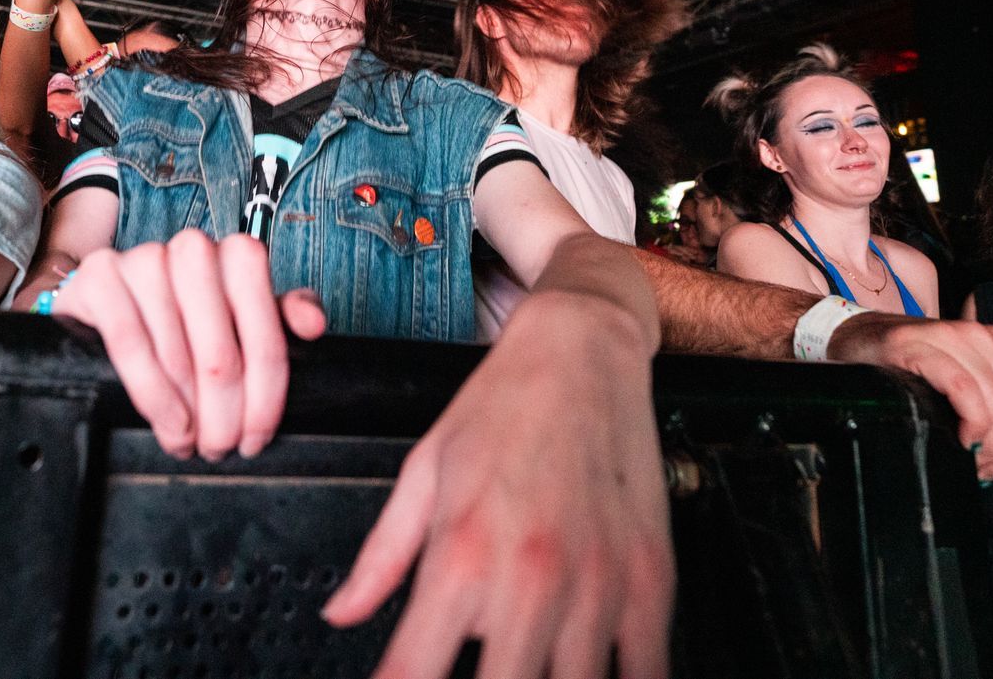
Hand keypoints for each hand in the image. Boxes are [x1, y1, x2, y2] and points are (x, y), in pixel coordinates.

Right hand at [49, 230, 325, 458]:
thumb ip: (284, 315)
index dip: (266, 398)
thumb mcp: (243, 313)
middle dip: (224, 416)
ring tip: (190, 443)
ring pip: (176, 357)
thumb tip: (312, 324)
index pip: (265, 339)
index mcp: (240, 254)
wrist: (114, 293)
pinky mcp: (102, 274)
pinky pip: (130, 344)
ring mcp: (145, 258)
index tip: (257, 436)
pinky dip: (151, 393)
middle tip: (221, 448)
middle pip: (221, 356)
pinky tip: (167, 423)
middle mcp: (195, 249)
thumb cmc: (188, 310)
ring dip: (186, 414)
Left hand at [323, 292, 672, 678]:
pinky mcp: (651, 582)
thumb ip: (382, 557)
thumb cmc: (501, 405)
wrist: (583, 347)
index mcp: (461, 554)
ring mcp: (597, 586)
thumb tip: (341, 613)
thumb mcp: (423, 472)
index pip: (413, 672)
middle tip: (470, 672)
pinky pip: (646, 671)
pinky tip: (585, 671)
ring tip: (527, 665)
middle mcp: (529, 579)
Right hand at [830, 314, 992, 478]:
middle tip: (986, 469)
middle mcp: (987, 338)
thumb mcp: (979, 368)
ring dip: (989, 448)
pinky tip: (958, 438)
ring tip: (971, 459)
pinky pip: (965, 393)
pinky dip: (969, 426)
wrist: (862, 340)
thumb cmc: (920, 361)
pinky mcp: (924, 348)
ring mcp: (956, 340)